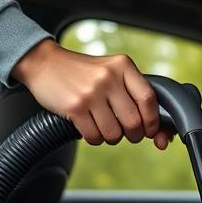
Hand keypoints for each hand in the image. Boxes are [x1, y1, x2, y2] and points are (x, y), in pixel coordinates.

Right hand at [11, 40, 167, 149]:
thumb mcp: (110, 71)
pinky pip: (94, 136)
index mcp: (123, 66)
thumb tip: (157, 129)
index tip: (149, 130)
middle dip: (133, 135)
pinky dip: (95, 138)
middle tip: (126, 133)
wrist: (44, 63)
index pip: (149, 99)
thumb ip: (131, 91)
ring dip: (111, 138)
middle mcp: (108, 77)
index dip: (152, 121)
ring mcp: (91, 92)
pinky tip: (90, 128)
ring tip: (104, 128)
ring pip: (114, 133)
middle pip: (134, 121)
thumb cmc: (82, 73)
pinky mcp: (74, 107)